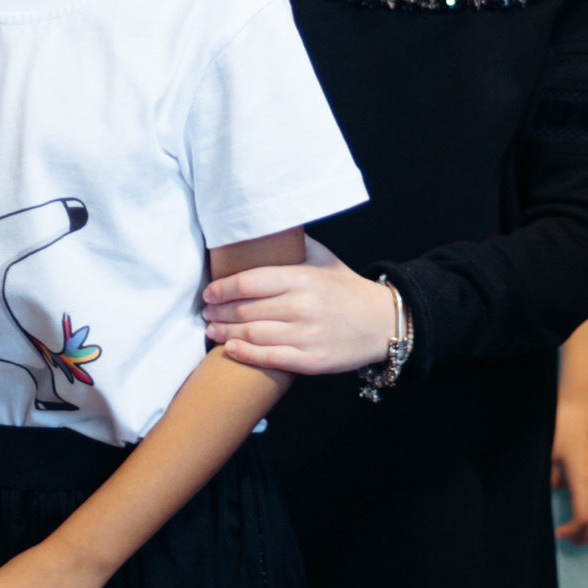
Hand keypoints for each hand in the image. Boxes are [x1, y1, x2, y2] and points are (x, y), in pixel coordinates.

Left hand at [204, 237, 400, 375]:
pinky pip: (269, 358)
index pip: (248, 282)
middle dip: (218, 312)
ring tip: (211, 330)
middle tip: (205, 313)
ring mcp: (307, 335)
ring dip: (225, 334)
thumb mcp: (323, 258)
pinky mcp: (311, 361)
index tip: (209, 292)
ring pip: (253, 335)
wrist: (382, 322)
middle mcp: (302, 306)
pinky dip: (245, 355)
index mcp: (302, 277)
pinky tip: (230, 350)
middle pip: (245, 310)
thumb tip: (263, 226)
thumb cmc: (347, 288)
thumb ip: (294, 244)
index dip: (222, 288)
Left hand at [553, 399, 587, 543]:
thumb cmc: (564, 419)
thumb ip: (548, 474)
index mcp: (584, 476)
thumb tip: (556, 489)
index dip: (572, 531)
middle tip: (572, 541)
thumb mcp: (547, 447)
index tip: (557, 533)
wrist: (587, 396)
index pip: (584, 517)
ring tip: (585, 531)